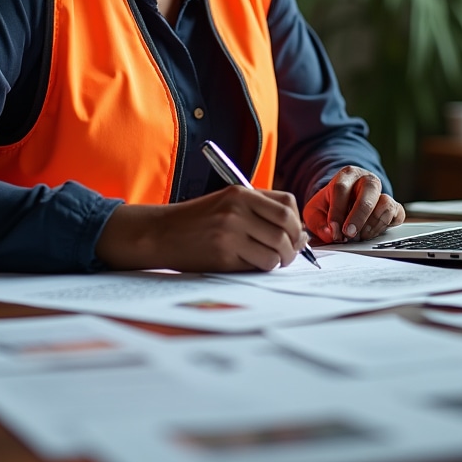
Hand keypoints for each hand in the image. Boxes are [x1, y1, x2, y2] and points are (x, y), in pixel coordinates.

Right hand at [95, 186, 308, 272]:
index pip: (287, 204)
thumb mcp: (227, 202)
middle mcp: (237, 209)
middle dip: (294, 245)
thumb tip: (300, 234)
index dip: (296, 221)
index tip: (294, 233)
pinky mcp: (224, 255)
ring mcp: (230, 232)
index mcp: (241, 193)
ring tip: (271, 261)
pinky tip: (252, 264)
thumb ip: (260, 211)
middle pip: (286, 227)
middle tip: (288, 253)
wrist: (161, 233)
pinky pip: (258, 264)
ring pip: (276, 250)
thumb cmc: (198, 220)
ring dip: (280, 260)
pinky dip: (262, 268)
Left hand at [303, 167, 403, 243]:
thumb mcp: (315, 212)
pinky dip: (385, 226)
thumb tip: (331, 234)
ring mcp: (382, 193)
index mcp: (346, 175)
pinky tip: (370, 234)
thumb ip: (319, 224)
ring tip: (360, 237)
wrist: (342, 206)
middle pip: (369, 188)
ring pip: (386, 202)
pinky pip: (397, 214)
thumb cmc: (328, 207)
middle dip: (359, 214)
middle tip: (349, 234)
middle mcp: (367, 180)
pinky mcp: (394, 207)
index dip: (337, 211)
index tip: (334, 230)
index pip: (341, 188)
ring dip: (373, 223)